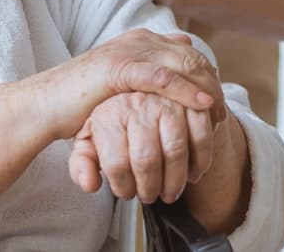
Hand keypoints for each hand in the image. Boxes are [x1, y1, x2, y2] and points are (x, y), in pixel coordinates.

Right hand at [39, 29, 226, 140]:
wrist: (45, 106)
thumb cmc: (82, 101)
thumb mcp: (121, 83)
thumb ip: (150, 67)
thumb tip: (184, 42)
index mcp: (140, 40)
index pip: (189, 52)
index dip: (208, 76)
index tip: (218, 104)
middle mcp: (138, 40)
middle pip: (192, 56)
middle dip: (212, 84)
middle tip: (222, 114)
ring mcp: (128, 50)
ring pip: (183, 63)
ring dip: (205, 89)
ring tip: (217, 114)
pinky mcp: (119, 68)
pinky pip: (163, 77)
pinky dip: (186, 90)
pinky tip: (202, 105)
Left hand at [67, 92, 220, 203]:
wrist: (139, 87)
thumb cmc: (114, 120)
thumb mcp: (89, 140)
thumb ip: (82, 164)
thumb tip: (90, 185)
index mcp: (108, 114)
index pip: (115, 163)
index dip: (122, 187)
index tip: (126, 194)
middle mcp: (136, 104)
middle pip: (146, 159)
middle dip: (150, 187)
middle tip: (151, 196)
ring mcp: (166, 100)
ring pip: (175, 150)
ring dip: (176, 180)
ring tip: (172, 190)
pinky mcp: (191, 101)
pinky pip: (201, 135)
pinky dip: (201, 160)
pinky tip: (193, 172)